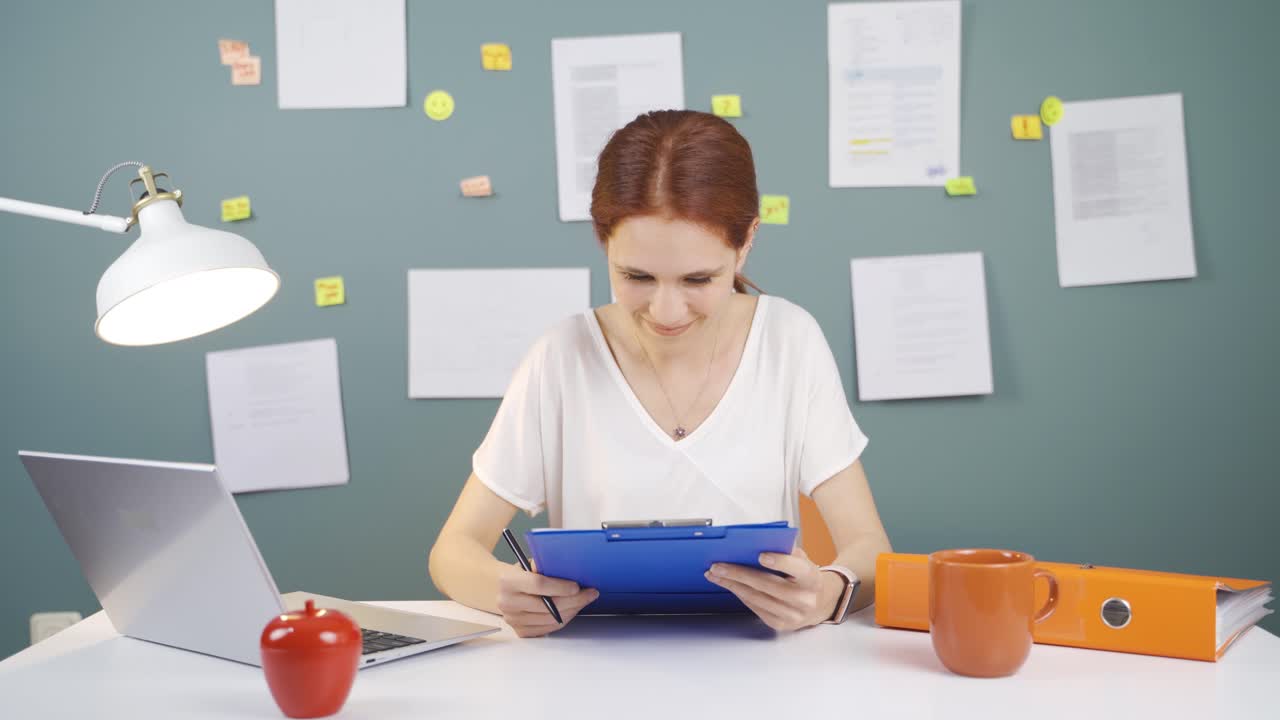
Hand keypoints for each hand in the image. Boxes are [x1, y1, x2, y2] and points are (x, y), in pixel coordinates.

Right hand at [496, 565, 598, 637]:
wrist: (501, 589)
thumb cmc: (520, 574)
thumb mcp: (529, 563)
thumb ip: (544, 566)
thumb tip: (568, 568)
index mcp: (508, 581)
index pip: (538, 585)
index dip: (560, 587)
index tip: (577, 587)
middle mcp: (507, 602)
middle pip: (547, 606)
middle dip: (573, 600)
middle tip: (589, 593)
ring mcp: (513, 620)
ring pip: (550, 620)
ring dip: (572, 610)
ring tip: (582, 600)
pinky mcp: (520, 631)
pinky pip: (548, 628)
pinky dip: (563, 619)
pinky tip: (571, 609)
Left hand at [704, 547, 835, 630]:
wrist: (820, 604)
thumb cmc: (806, 578)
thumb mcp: (803, 560)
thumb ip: (786, 552)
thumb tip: (757, 543)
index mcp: (812, 578)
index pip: (797, 569)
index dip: (779, 562)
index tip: (761, 555)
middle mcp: (804, 599)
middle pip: (767, 585)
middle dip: (739, 574)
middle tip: (718, 566)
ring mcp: (792, 615)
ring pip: (757, 598)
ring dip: (732, 586)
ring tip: (716, 575)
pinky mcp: (781, 624)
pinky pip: (755, 608)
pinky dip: (740, 595)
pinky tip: (730, 586)